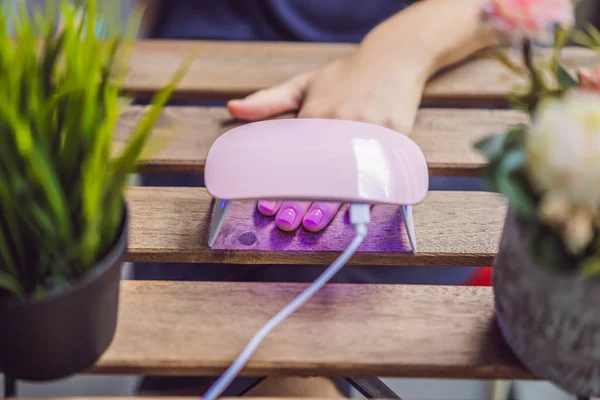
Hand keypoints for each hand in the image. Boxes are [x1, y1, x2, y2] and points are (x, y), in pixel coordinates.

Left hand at [227, 39, 428, 231]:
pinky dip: (365, 194)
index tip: (267, 205)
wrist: (394, 59)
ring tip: (313, 223)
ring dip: (331, 205)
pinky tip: (355, 212)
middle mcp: (342, 123)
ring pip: (347, 177)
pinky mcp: (395, 138)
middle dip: (302, 202)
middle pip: (319, 172)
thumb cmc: (344, 76)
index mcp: (317, 113)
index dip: (281, 183)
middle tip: (286, 222)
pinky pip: (378, 172)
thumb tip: (232, 109)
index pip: (294, 157)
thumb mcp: (303, 84)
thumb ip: (268, 100)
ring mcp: (371, 132)